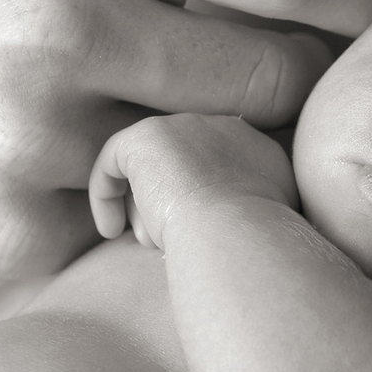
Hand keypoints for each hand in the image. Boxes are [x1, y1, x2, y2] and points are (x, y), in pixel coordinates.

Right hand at [0, 0, 371, 280]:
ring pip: (223, 161)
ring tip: (167, 109)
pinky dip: (144, 203)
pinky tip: (97, 166)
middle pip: (279, 76)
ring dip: (227, 143)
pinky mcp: (9, 230)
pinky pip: (145, 227)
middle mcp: (56, 28)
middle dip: (303, 74)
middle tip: (276, 62)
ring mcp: (27, 142)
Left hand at [89, 113, 296, 249]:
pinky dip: (107, 196)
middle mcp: (225, 129)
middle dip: (174, 206)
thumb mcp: (264, 226)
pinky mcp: (147, 136)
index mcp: (260, 151)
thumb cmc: (252, 245)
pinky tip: (111, 230)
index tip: (192, 237)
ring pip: (152, 168)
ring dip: (146, 209)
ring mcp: (185, 127)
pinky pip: (114, 162)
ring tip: (151, 243)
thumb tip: (219, 224)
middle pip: (185, 168)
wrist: (236, 231)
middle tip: (167, 243)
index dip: (201, 205)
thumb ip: (246, 212)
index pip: (219, 172)